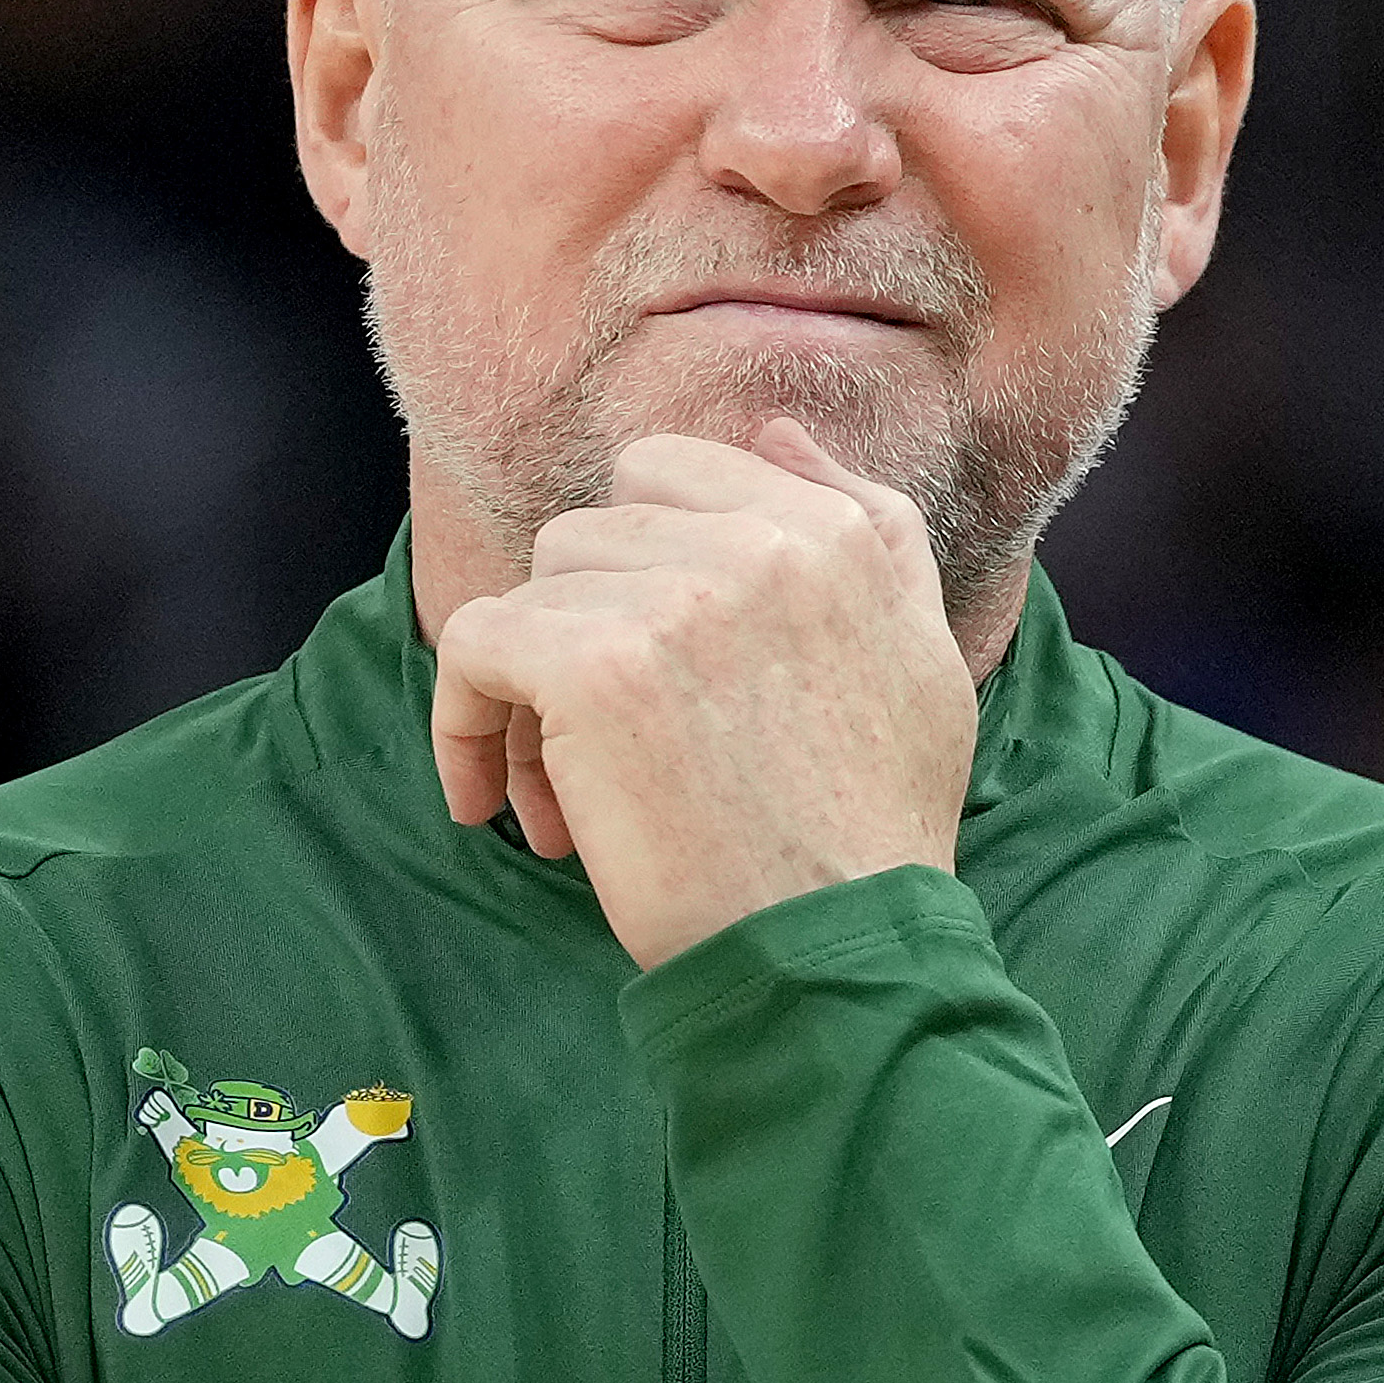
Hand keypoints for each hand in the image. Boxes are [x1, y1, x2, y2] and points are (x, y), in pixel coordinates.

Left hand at [426, 424, 976, 969]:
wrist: (838, 949)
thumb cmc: (875, 828)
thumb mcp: (921, 655)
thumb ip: (867, 529)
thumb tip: (775, 433)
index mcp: (836, 533)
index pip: (678, 472)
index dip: (639, 564)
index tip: (640, 658)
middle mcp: (758, 542)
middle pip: (593, 532)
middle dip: (584, 628)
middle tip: (599, 744)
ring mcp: (672, 597)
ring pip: (536, 589)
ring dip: (532, 689)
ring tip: (565, 799)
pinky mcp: (592, 665)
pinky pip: (474, 644)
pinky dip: (462, 722)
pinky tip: (489, 802)